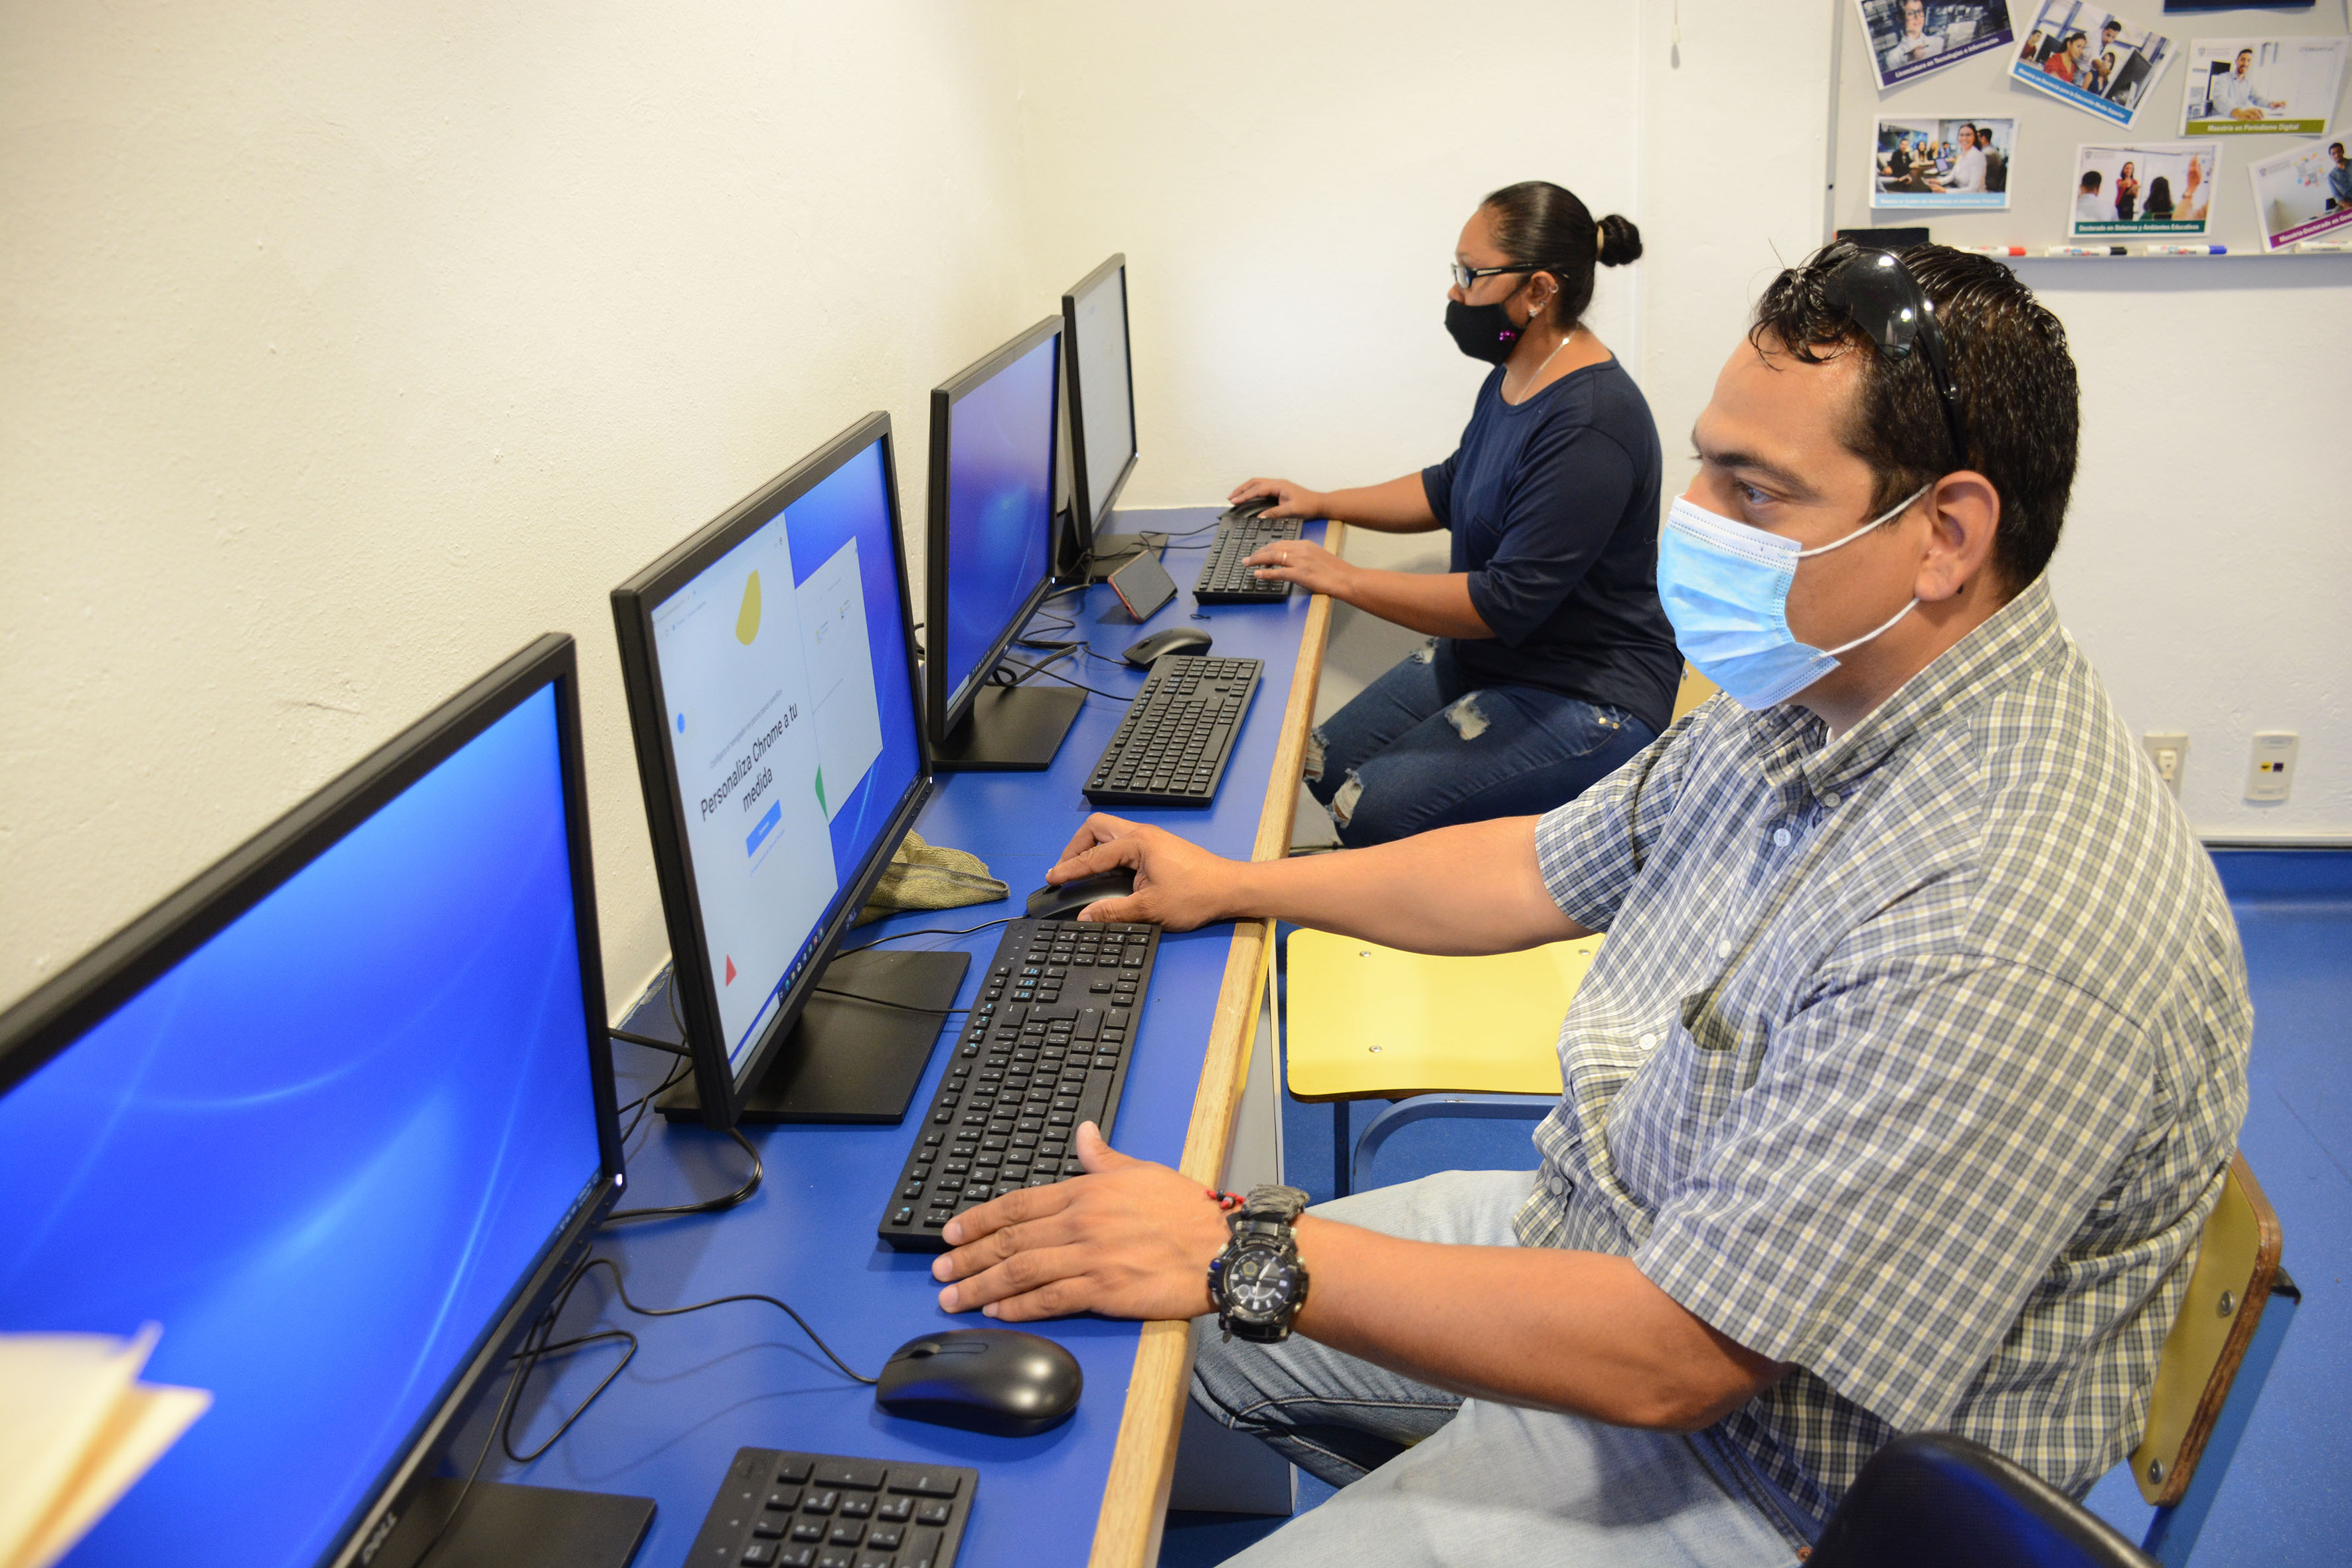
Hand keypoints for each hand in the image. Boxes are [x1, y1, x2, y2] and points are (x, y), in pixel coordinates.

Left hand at [931, 1124, 1231, 1321]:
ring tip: (953, 1297)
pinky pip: (1049, 1300)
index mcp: (1086, 1192)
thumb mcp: (1142, 1172)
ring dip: (981, 1286)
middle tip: (940, 1269)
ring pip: (1020, 1272)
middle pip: (1009, 1240)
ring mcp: (1089, 1258)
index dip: (979, 1219)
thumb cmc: (1187, 1212)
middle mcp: (1080, 1223)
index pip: (1018, 1205)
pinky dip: (1019, 1308)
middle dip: (968, 1257)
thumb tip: (1084, 1134)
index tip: (952, 1232)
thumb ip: (1104, 1158)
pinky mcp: (1103, 1291)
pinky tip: (998, 1313)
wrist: (1220, 1247)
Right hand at [1048, 813, 1247, 929]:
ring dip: (1092, 847)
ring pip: (1110, 832)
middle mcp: (1143, 834)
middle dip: (1076, 847)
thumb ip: (1113, 912)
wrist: (1230, 889)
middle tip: (1065, 869)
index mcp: (1138, 843)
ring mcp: (1152, 839)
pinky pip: (1123, 842)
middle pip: (1096, 828)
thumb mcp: (1151, 908)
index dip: (1069, 869)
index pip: (1092, 856)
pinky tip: (1106, 871)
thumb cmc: (1198, 894)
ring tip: (1080, 869)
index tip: (1052, 879)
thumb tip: (1085, 917)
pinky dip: (1107, 852)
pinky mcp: (1159, 847)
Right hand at [1226, 477, 1327, 519]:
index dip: (1244, 495)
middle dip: (1241, 489)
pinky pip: (1262, 487)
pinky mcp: (1279, 489)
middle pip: (1254, 482)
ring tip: (1235, 496)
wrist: (1320, 503)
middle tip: (1230, 498)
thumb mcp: (1291, 511)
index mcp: (1278, 485)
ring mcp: (1278, 485)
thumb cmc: (1308, 506)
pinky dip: (1252, 491)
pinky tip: (1249, 496)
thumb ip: (1274, 513)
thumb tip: (1259, 517)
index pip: (1257, 489)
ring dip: (1246, 489)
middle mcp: (1277, 483)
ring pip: (1257, 483)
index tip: (1234, 501)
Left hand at [1244, 537, 1355, 599]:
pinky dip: (1265, 573)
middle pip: (1273, 548)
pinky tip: (1257, 574)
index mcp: (1305, 544)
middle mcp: (1300, 550)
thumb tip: (1294, 562)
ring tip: (1247, 563)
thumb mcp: (1319, 557)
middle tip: (1248, 558)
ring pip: (1272, 557)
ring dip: (1257, 560)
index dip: (1267, 548)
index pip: (1281, 543)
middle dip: (1258, 552)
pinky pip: (1278, 572)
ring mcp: (1299, 561)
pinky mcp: (1299, 574)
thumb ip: (1305, 556)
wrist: (1346, 579)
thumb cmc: (1336, 571)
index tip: (1260, 552)